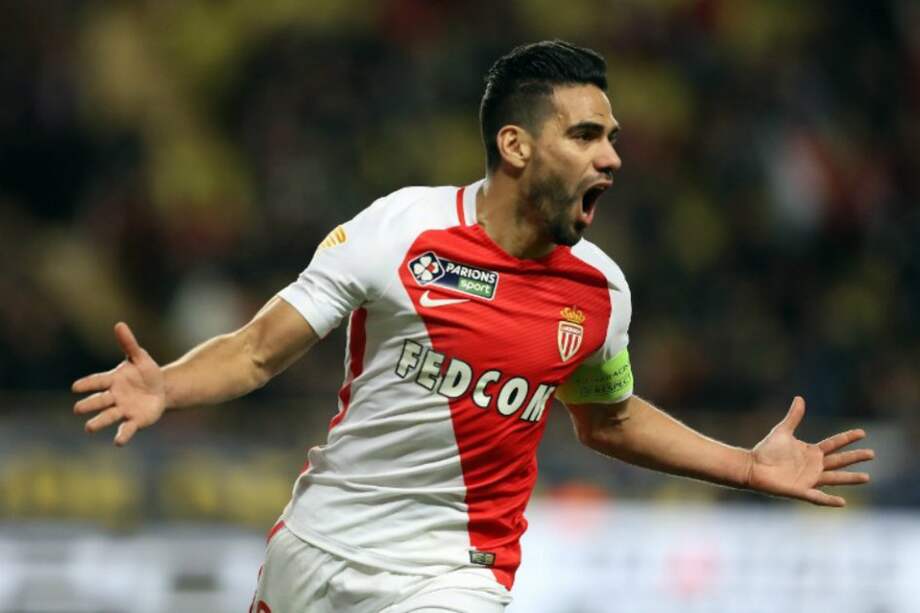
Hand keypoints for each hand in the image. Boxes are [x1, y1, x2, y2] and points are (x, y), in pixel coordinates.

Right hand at [72, 322, 166, 445]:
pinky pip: (127, 429)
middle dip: (89, 405)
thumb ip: (129, 343)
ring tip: (88, 428)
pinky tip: (118, 442)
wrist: (161, 389)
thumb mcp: (140, 357)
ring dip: (98, 422)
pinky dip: (122, 435)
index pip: (98, 381)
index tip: (75, 387)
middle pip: (99, 401)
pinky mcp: (135, 421)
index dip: (87, 384)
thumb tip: (119, 324)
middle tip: (77, 409)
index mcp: (113, 380)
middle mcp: (114, 397)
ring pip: (108, 416)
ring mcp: (123, 409)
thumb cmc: (146, 372)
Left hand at [746, 396, 874, 506]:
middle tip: (872, 453)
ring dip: (850, 479)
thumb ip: (793, 417)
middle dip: (855, 457)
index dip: (848, 438)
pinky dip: (829, 500)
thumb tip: (799, 398)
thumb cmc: (766, 450)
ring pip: (835, 479)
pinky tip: (843, 502)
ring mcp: (809, 479)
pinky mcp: (801, 491)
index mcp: (811, 452)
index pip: (834, 444)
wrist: (752, 467)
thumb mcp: (782, 431)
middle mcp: (814, 466)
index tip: (863, 432)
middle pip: (839, 461)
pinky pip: (818, 497)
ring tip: (867, 477)